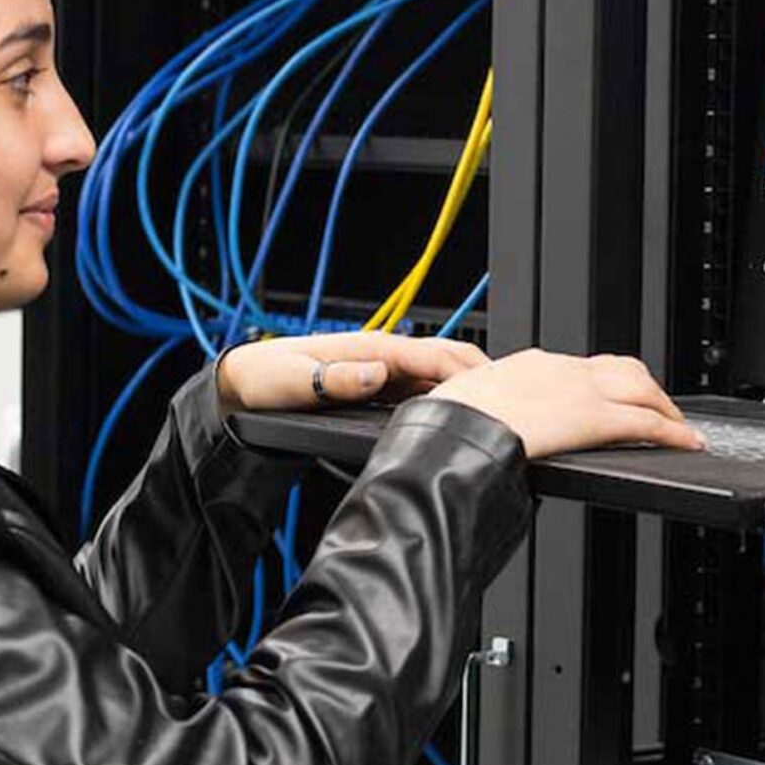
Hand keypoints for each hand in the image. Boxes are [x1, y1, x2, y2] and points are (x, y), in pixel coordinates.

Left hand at [217, 332, 491, 412]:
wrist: (245, 386)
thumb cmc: (267, 380)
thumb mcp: (295, 381)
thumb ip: (336, 379)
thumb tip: (375, 374)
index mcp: (369, 349)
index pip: (431, 356)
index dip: (467, 369)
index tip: (497, 386)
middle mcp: (380, 357)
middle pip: (445, 360)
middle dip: (482, 373)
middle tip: (518, 397)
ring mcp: (382, 373)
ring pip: (438, 376)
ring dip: (469, 387)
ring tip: (502, 408)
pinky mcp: (378, 389)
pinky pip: (423, 390)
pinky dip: (448, 398)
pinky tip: (462, 415)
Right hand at [426, 351, 706, 458]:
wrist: (452, 432)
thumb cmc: (450, 427)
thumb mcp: (469, 409)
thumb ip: (491, 414)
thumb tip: (487, 429)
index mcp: (528, 365)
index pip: (581, 366)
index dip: (605, 381)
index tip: (610, 394)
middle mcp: (560, 369)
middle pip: (621, 368)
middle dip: (645, 387)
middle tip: (659, 408)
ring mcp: (580, 390)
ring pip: (642, 388)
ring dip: (664, 406)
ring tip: (676, 426)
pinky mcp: (595, 418)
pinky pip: (648, 423)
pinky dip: (673, 432)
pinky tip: (685, 443)